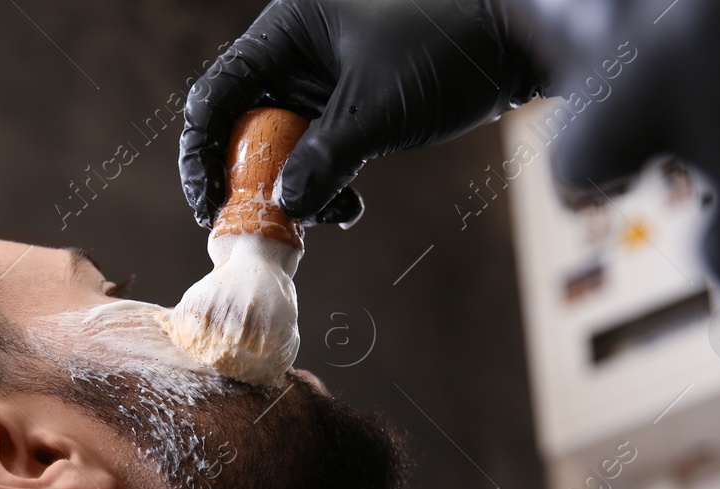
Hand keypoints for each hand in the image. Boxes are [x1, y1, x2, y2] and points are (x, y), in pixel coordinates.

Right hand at [180, 0, 543, 228]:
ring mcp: (325, 75)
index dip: (203, 153)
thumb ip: (320, 161)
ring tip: (326, 216)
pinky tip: (349, 205)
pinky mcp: (352, 101)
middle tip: (261, 228)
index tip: (210, 206)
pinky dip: (326, 181)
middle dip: (253, 180)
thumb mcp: (374, 113)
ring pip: (283, 144)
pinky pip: (318, 149)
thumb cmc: (445, 53)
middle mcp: (297, 49)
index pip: (218, 93)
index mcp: (286, 30)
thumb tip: (282, 208)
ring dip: (296, 189)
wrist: (516, 41)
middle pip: (244, 123)